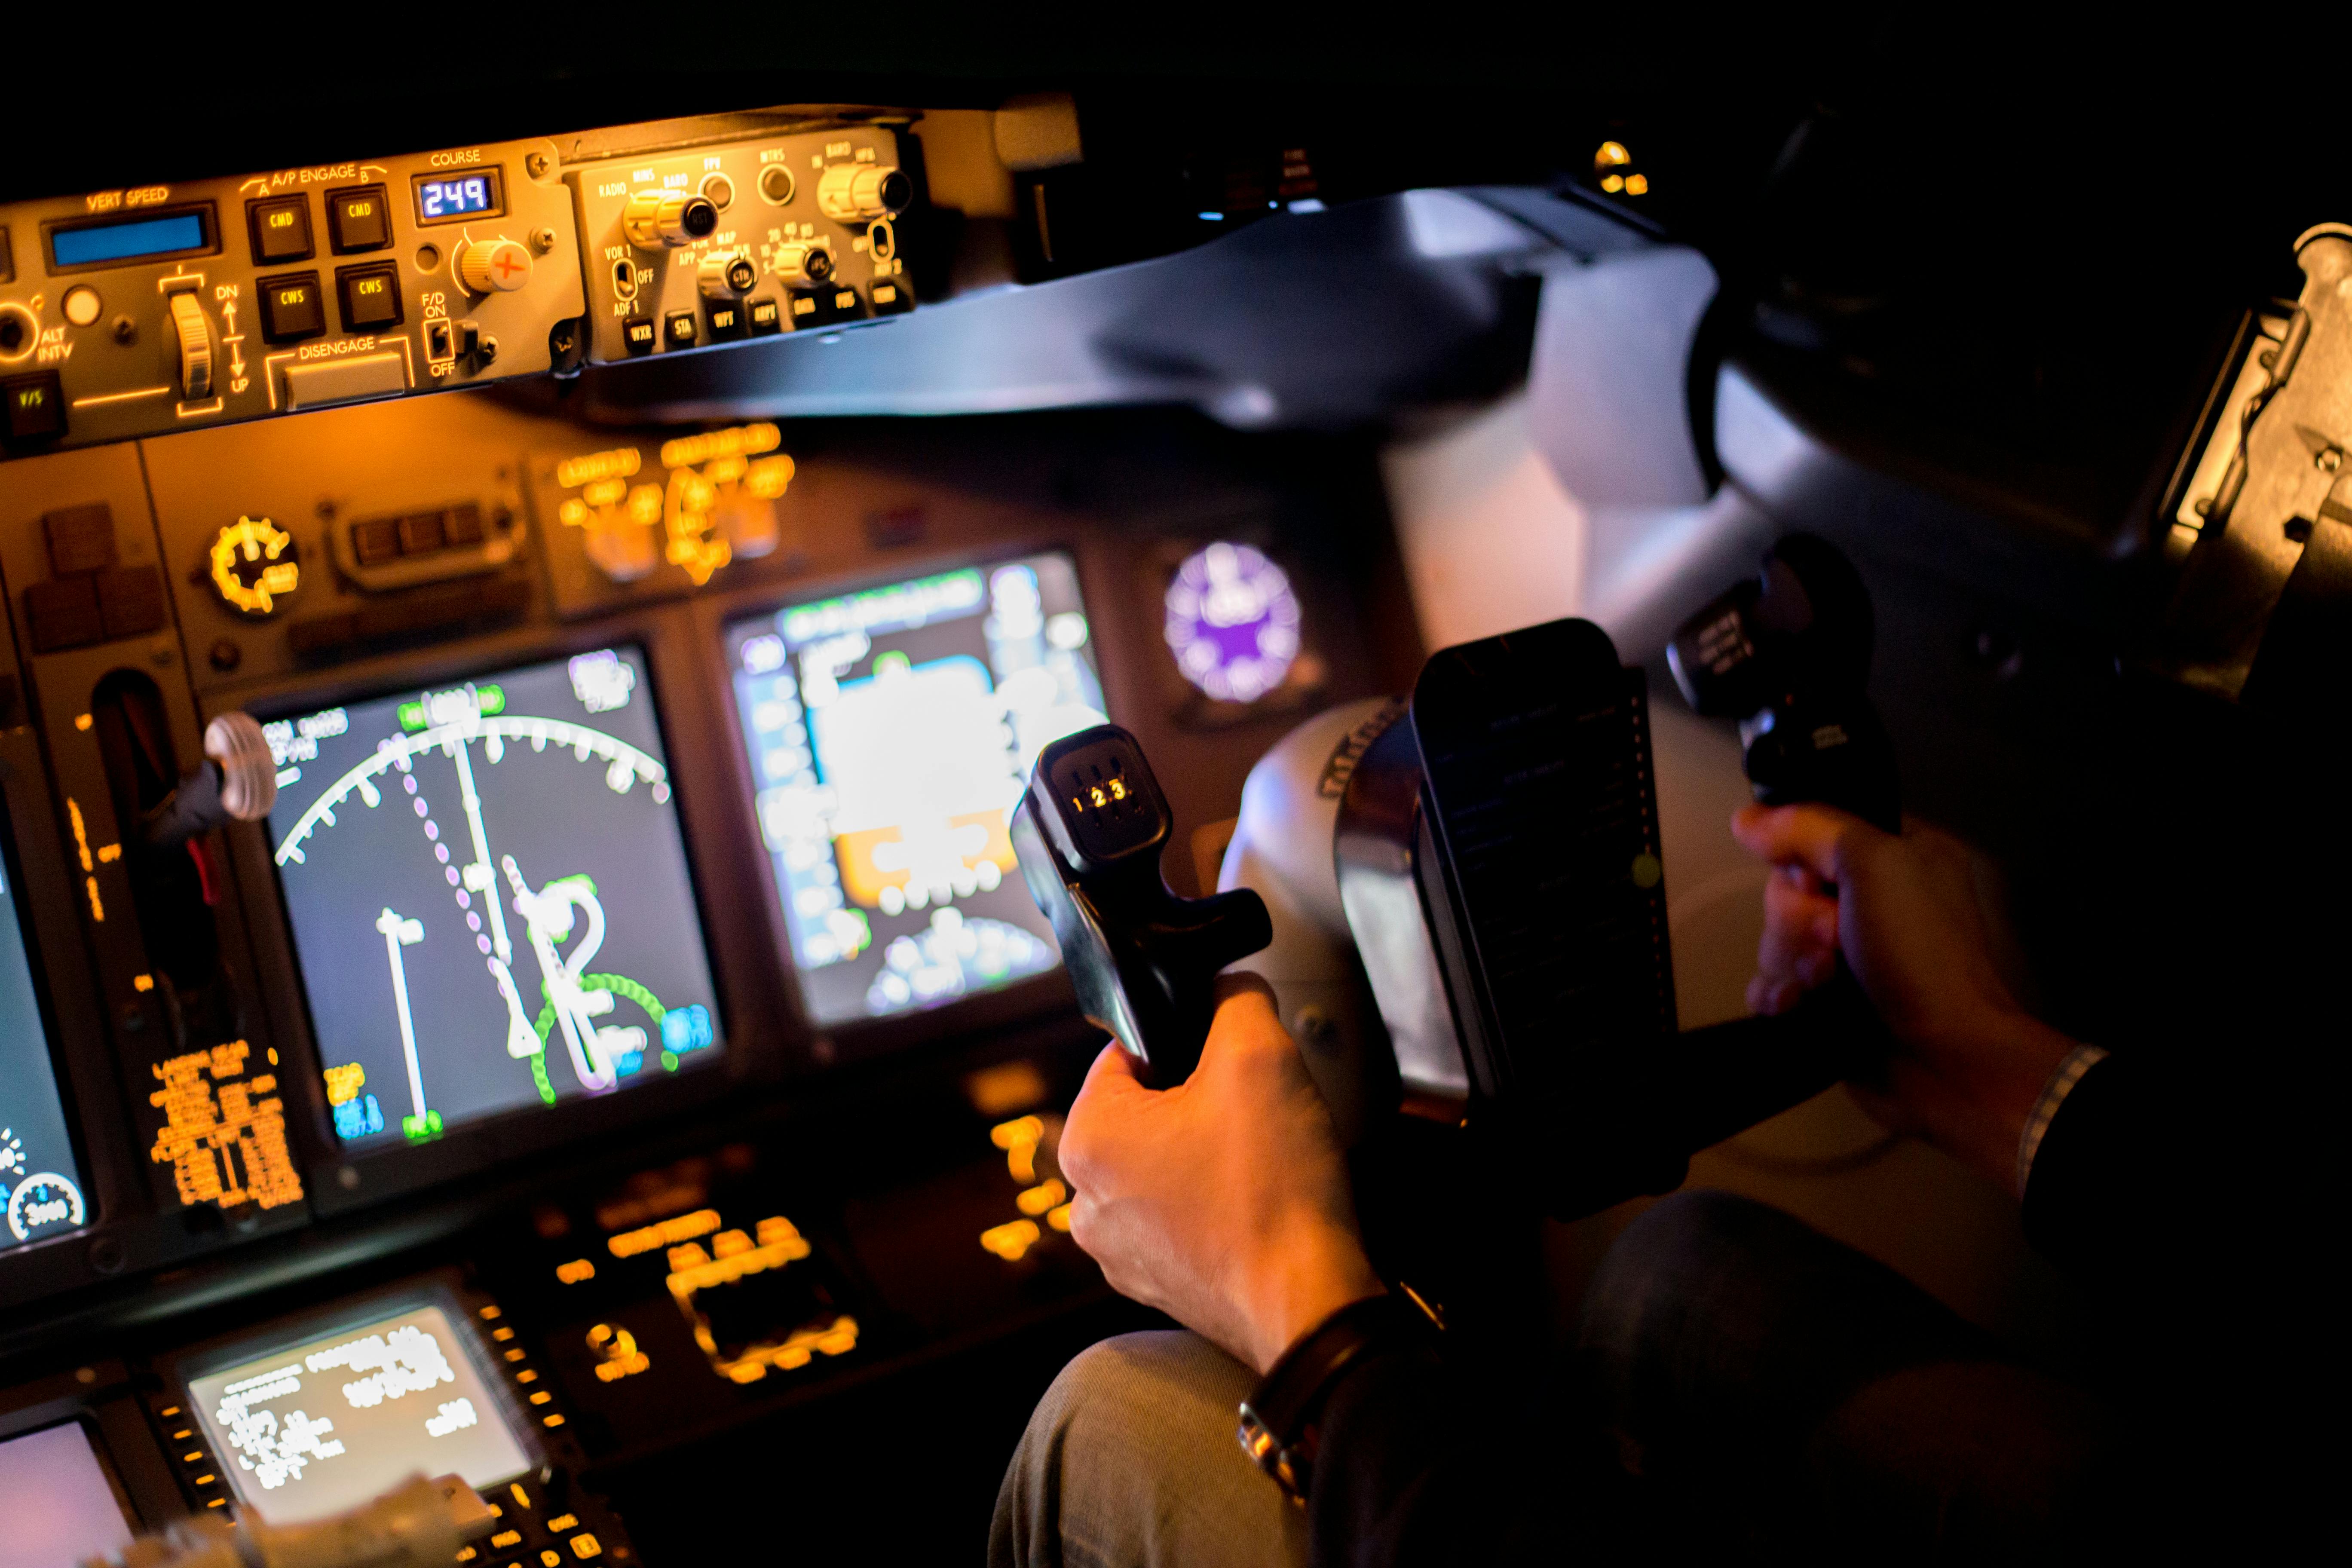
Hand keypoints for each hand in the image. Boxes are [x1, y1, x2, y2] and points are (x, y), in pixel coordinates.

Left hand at [1057, 973, 1384, 1372]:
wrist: (1310, 1305)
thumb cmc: (1273, 1194)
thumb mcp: (1261, 1056)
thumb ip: (1237, 998)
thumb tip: (1229, 987)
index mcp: (1087, 1140)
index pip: (1126, 1052)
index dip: (1187, 1042)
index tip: (1232, 1062)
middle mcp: (1088, 1202)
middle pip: (1148, 1109)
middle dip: (1202, 1099)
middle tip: (1255, 1112)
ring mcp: (1121, 1252)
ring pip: (1169, 1161)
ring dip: (1213, 1150)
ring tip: (1262, 1161)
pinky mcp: (1161, 1283)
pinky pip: (1184, 1214)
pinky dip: (1219, 1201)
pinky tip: (1259, 1203)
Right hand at [1731, 803, 2080, 1193]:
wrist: (1941, 1058)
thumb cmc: (1921, 953)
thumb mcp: (1875, 864)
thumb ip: (1809, 827)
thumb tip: (1748, 818)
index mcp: (1897, 854)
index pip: (1817, 830)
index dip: (1801, 852)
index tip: (1815, 879)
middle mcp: (1871, 900)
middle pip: (1788, 888)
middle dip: (1799, 918)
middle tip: (1834, 939)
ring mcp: (1847, 954)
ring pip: (1776, 938)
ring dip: (1792, 963)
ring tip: (1826, 983)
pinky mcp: (1824, 1000)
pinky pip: (1771, 984)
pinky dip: (1780, 996)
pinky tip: (1799, 1007)